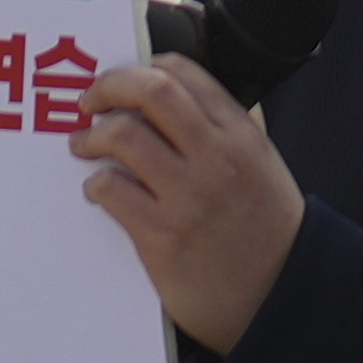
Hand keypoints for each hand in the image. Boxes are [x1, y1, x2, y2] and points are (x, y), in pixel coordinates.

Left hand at [80, 54, 308, 352]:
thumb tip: (192, 94)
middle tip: (90, 100)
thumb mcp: (263, 164)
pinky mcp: (163, 237)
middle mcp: (216, 157)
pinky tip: (99, 191)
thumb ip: (233, 126)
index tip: (123, 81)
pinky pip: (112, 191)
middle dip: (109, 86)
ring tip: (84, 146)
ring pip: (123, 136)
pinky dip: (96, 185)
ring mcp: (189, 197)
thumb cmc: (266, 230)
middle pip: (151, 91)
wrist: (279, 294)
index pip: (183, 72)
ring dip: (92, 137)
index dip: (141, 67)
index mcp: (240, 134)